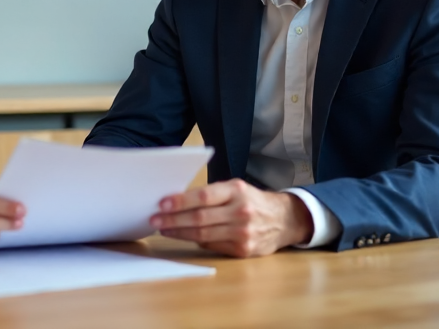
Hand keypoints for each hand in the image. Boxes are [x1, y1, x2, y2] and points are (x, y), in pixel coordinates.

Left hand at [150, 179, 311, 257]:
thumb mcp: (236, 189)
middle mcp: (241, 211)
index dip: (180, 201)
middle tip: (154, 220)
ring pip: (203, 234)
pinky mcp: (242, 250)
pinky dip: (195, 241)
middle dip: (173, 220)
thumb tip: (177, 202)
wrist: (284, 220)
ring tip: (164, 229)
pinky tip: (184, 237)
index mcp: (237, 191)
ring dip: (179, 232)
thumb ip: (211, 194)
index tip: (161, 204)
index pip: (203, 196)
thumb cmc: (252, 201)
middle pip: (199, 218)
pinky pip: (212, 246)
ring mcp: (242, 233)